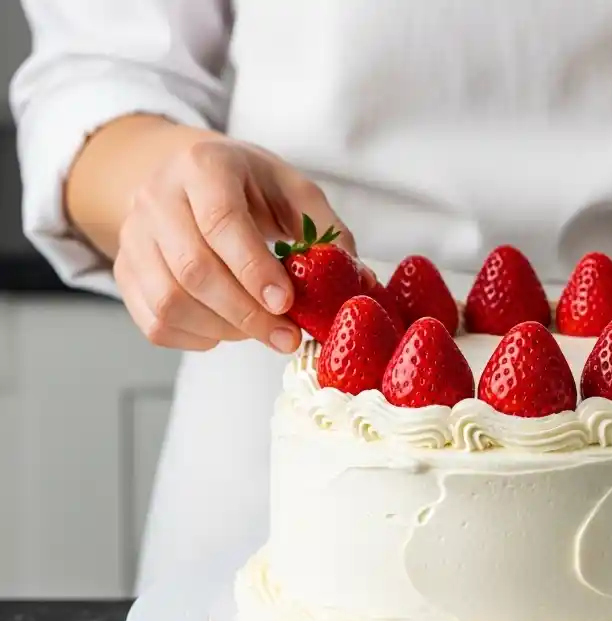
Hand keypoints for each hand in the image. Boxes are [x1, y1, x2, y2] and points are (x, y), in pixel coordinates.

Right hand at [110, 122, 353, 352]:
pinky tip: (226, 328)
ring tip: (261, 330)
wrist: (181, 175)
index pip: (220, 223)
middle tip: (287, 338)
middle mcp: (156, 197)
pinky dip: (197, 339)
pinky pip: (156, 322)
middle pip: (193, 270)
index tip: (286, 304)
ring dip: (224, 330)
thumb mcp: (292, 190)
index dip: (254, 270)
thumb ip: (326, 232)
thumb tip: (360, 281)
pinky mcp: (125, 271)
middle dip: (247, 314)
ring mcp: (133, 236)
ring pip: (170, 301)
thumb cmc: (246, 186)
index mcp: (202, 166)